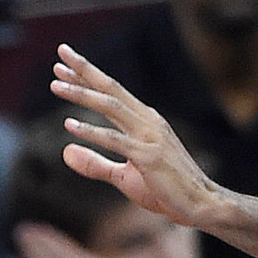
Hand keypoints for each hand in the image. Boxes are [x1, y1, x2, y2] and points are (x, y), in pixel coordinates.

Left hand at [50, 45, 220, 228]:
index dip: (87, 77)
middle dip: (85, 70)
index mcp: (145, 121)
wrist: (201, 204)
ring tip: (56, 85)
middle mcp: (148, 121)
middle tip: (61, 53)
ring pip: (111, 107)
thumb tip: (65, 152)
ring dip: (82, 94)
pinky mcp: (148, 156)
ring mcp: (149, 137)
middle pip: (111, 89)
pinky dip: (91, 131)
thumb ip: (95, 164)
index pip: (112, 93)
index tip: (64, 65)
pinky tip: (69, 125)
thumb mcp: (123, 176)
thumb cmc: (166, 190)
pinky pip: (114, 140)